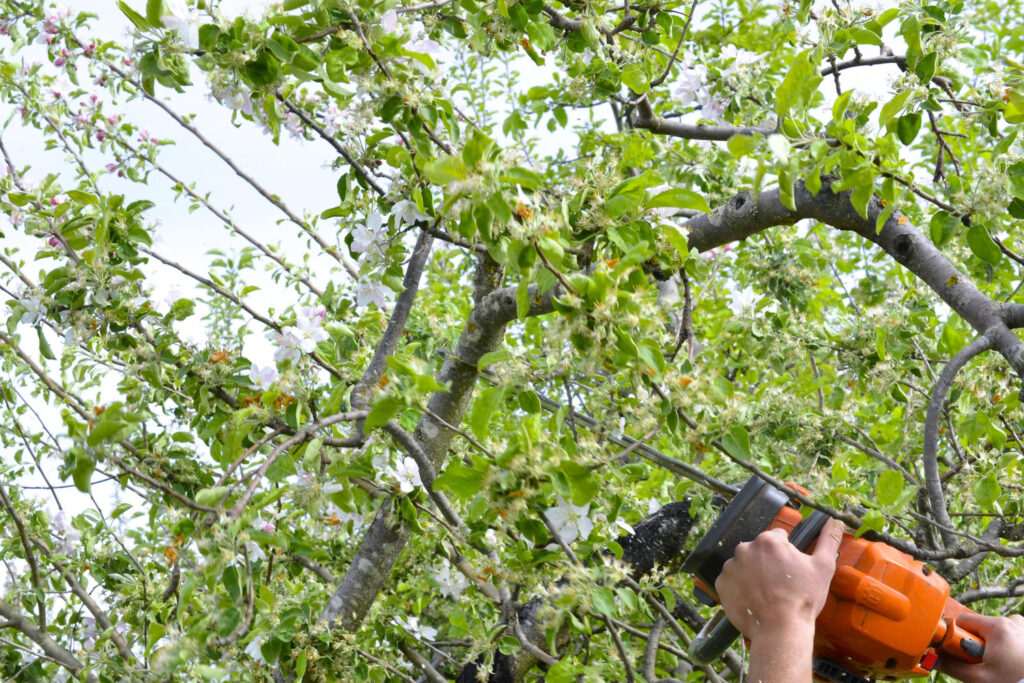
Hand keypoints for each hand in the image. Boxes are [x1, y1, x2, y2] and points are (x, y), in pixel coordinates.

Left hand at [714, 517, 843, 642]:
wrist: (780, 630)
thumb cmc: (803, 598)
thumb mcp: (823, 567)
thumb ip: (828, 540)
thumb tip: (835, 521)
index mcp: (768, 541)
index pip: (778, 538)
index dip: (787, 554)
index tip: (791, 571)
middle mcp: (744, 548)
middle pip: (759, 551)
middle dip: (768, 563)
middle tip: (779, 584)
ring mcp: (730, 566)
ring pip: (744, 565)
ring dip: (752, 574)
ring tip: (766, 594)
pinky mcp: (721, 584)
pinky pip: (731, 581)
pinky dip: (740, 587)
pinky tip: (753, 599)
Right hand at [939, 613, 1023, 682]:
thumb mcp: (979, 679)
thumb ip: (952, 666)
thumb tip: (934, 658)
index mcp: (998, 626)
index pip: (963, 621)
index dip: (956, 638)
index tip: (961, 654)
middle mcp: (1012, 620)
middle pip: (979, 627)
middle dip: (976, 645)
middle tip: (984, 665)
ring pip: (995, 633)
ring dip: (992, 648)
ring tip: (1001, 667)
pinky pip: (1009, 636)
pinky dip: (1006, 648)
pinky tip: (1011, 664)